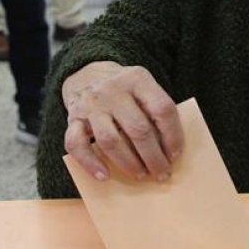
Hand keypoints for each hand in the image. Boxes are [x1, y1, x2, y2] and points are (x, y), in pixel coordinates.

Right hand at [62, 61, 184, 181]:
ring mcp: (91, 104)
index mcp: (138, 79)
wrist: (88, 73)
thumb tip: (171, 150)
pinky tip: (104, 176)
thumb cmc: (124, 89)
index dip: (173, 135)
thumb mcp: (143, 86)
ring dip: (128, 163)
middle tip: (162, 173)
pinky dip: (90, 163)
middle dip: (153, 157)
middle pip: (138, 129)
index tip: (176, 155)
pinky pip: (76, 145)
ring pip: (110, 140)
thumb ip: (155, 109)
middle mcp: (113, 89)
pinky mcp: (72, 118)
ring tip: (141, 174)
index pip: (162, 109)